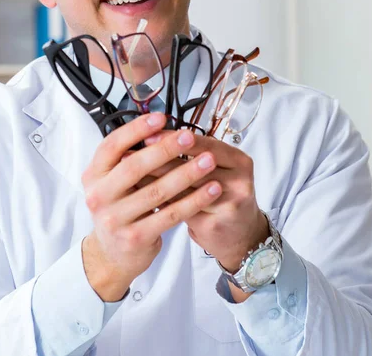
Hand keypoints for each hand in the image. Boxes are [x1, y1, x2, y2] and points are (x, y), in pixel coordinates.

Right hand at [81, 113, 222, 301]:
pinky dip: (193, 200)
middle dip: (165, 149)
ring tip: (209, 161)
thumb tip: (161, 125)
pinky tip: (211, 189)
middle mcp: (99, 196)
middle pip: (134, 167)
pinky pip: (170, 215)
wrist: (113, 254)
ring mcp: (115, 219)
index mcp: (93, 175)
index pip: (112, 145)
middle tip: (189, 137)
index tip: (161, 117)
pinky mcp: (135, 238)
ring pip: (156, 192)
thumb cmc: (120, 207)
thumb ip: (128, 157)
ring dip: (186, 174)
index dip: (136, 129)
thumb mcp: (113, 181)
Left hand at [144, 132, 268, 272]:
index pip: (203, 143)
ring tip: (131, 174)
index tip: (147, 135)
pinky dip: (162, 201)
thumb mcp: (215, 172)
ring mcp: (232, 202)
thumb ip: (189, 156)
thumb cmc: (222, 199)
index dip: (174, 139)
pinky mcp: (217, 223)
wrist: (240, 237)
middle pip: (194, 164)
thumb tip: (149, 139)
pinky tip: (143, 197)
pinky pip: (184, 209)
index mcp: (239, 160)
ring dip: (156, 179)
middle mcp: (240, 179)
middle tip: (131, 154)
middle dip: (160, 158)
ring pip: (187, 187)